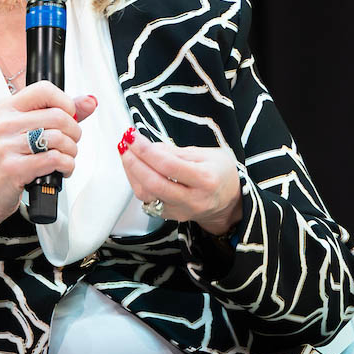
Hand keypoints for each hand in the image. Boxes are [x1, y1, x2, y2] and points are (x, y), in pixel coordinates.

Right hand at [0, 83, 97, 264]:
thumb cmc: (6, 160)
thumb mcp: (25, 131)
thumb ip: (59, 114)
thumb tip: (89, 102)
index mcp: (8, 108)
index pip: (45, 89)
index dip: (66, 103)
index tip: (69, 117)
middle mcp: (5, 123)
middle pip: (58, 116)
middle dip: (74, 132)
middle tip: (71, 143)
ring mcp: (7, 145)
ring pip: (59, 138)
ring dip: (72, 152)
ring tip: (65, 158)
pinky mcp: (13, 168)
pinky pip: (54, 159)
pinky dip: (67, 166)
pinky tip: (61, 169)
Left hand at [119, 132, 242, 235]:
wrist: (229, 201)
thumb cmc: (219, 172)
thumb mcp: (207, 154)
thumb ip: (177, 152)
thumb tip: (150, 148)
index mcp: (206, 180)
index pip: (169, 166)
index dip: (147, 151)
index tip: (133, 137)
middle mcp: (193, 200)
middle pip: (154, 184)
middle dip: (134, 162)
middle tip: (124, 144)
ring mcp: (180, 211)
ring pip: (147, 195)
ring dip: (131, 172)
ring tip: (126, 153)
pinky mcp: (170, 217)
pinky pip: (147, 200)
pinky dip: (137, 182)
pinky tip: (133, 167)